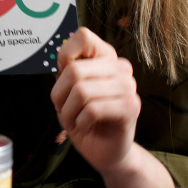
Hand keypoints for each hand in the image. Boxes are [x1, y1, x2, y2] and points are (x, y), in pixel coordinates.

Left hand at [50, 28, 171, 187]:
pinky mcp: (131, 108)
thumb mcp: (69, 91)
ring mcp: (128, 87)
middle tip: (62, 108)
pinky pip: (92, 109)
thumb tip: (57, 57)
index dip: (65, 55)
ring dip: (68, 112)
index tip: (62, 75)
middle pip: (75, 70)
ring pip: (81, 91)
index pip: (83, 36)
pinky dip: (79, 122)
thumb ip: (65, 71)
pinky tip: (84, 127)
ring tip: (72, 121)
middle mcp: (120, 68)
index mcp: (105, 57)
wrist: (105, 151)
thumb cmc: (85, 118)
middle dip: (59, 95)